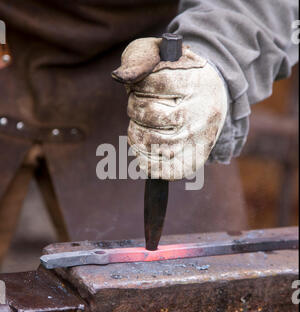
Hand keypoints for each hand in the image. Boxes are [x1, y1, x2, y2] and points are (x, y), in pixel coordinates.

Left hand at [112, 38, 227, 179]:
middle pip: (148, 112)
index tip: (141, 85)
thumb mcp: (164, 54)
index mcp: (197, 81)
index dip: (137, 85)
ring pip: (148, 140)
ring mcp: (197, 141)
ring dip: (135, 131)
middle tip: (143, 105)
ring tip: (144, 124)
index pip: (151, 82)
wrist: (214, 98)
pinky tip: (147, 146)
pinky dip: (142, 157)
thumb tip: (120, 77)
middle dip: (135, 107)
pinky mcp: (192, 163)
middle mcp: (201, 113)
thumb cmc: (181, 76)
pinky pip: (156, 168)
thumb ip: (140, 58)